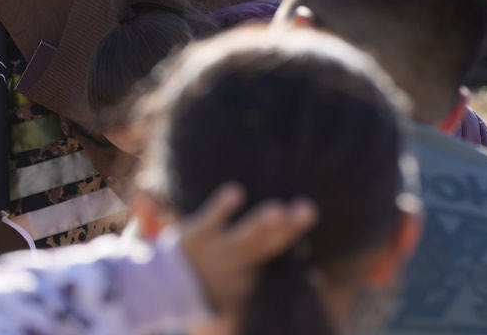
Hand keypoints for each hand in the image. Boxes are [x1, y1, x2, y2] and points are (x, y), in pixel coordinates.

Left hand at [178, 183, 317, 316]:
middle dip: (289, 230)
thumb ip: (284, 285)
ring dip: (260, 224)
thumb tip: (317, 278)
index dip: (299, 279)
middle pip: (268, 248)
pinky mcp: (197, 235)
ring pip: (243, 237)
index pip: (282, 276)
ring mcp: (218, 249)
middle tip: (308, 210)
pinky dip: (221, 208)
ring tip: (277, 210)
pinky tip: (235, 191)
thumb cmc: (220, 287)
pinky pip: (210, 220)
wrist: (168, 287)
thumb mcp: (248, 295)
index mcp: (254, 282)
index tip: (314, 274)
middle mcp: (239, 265)